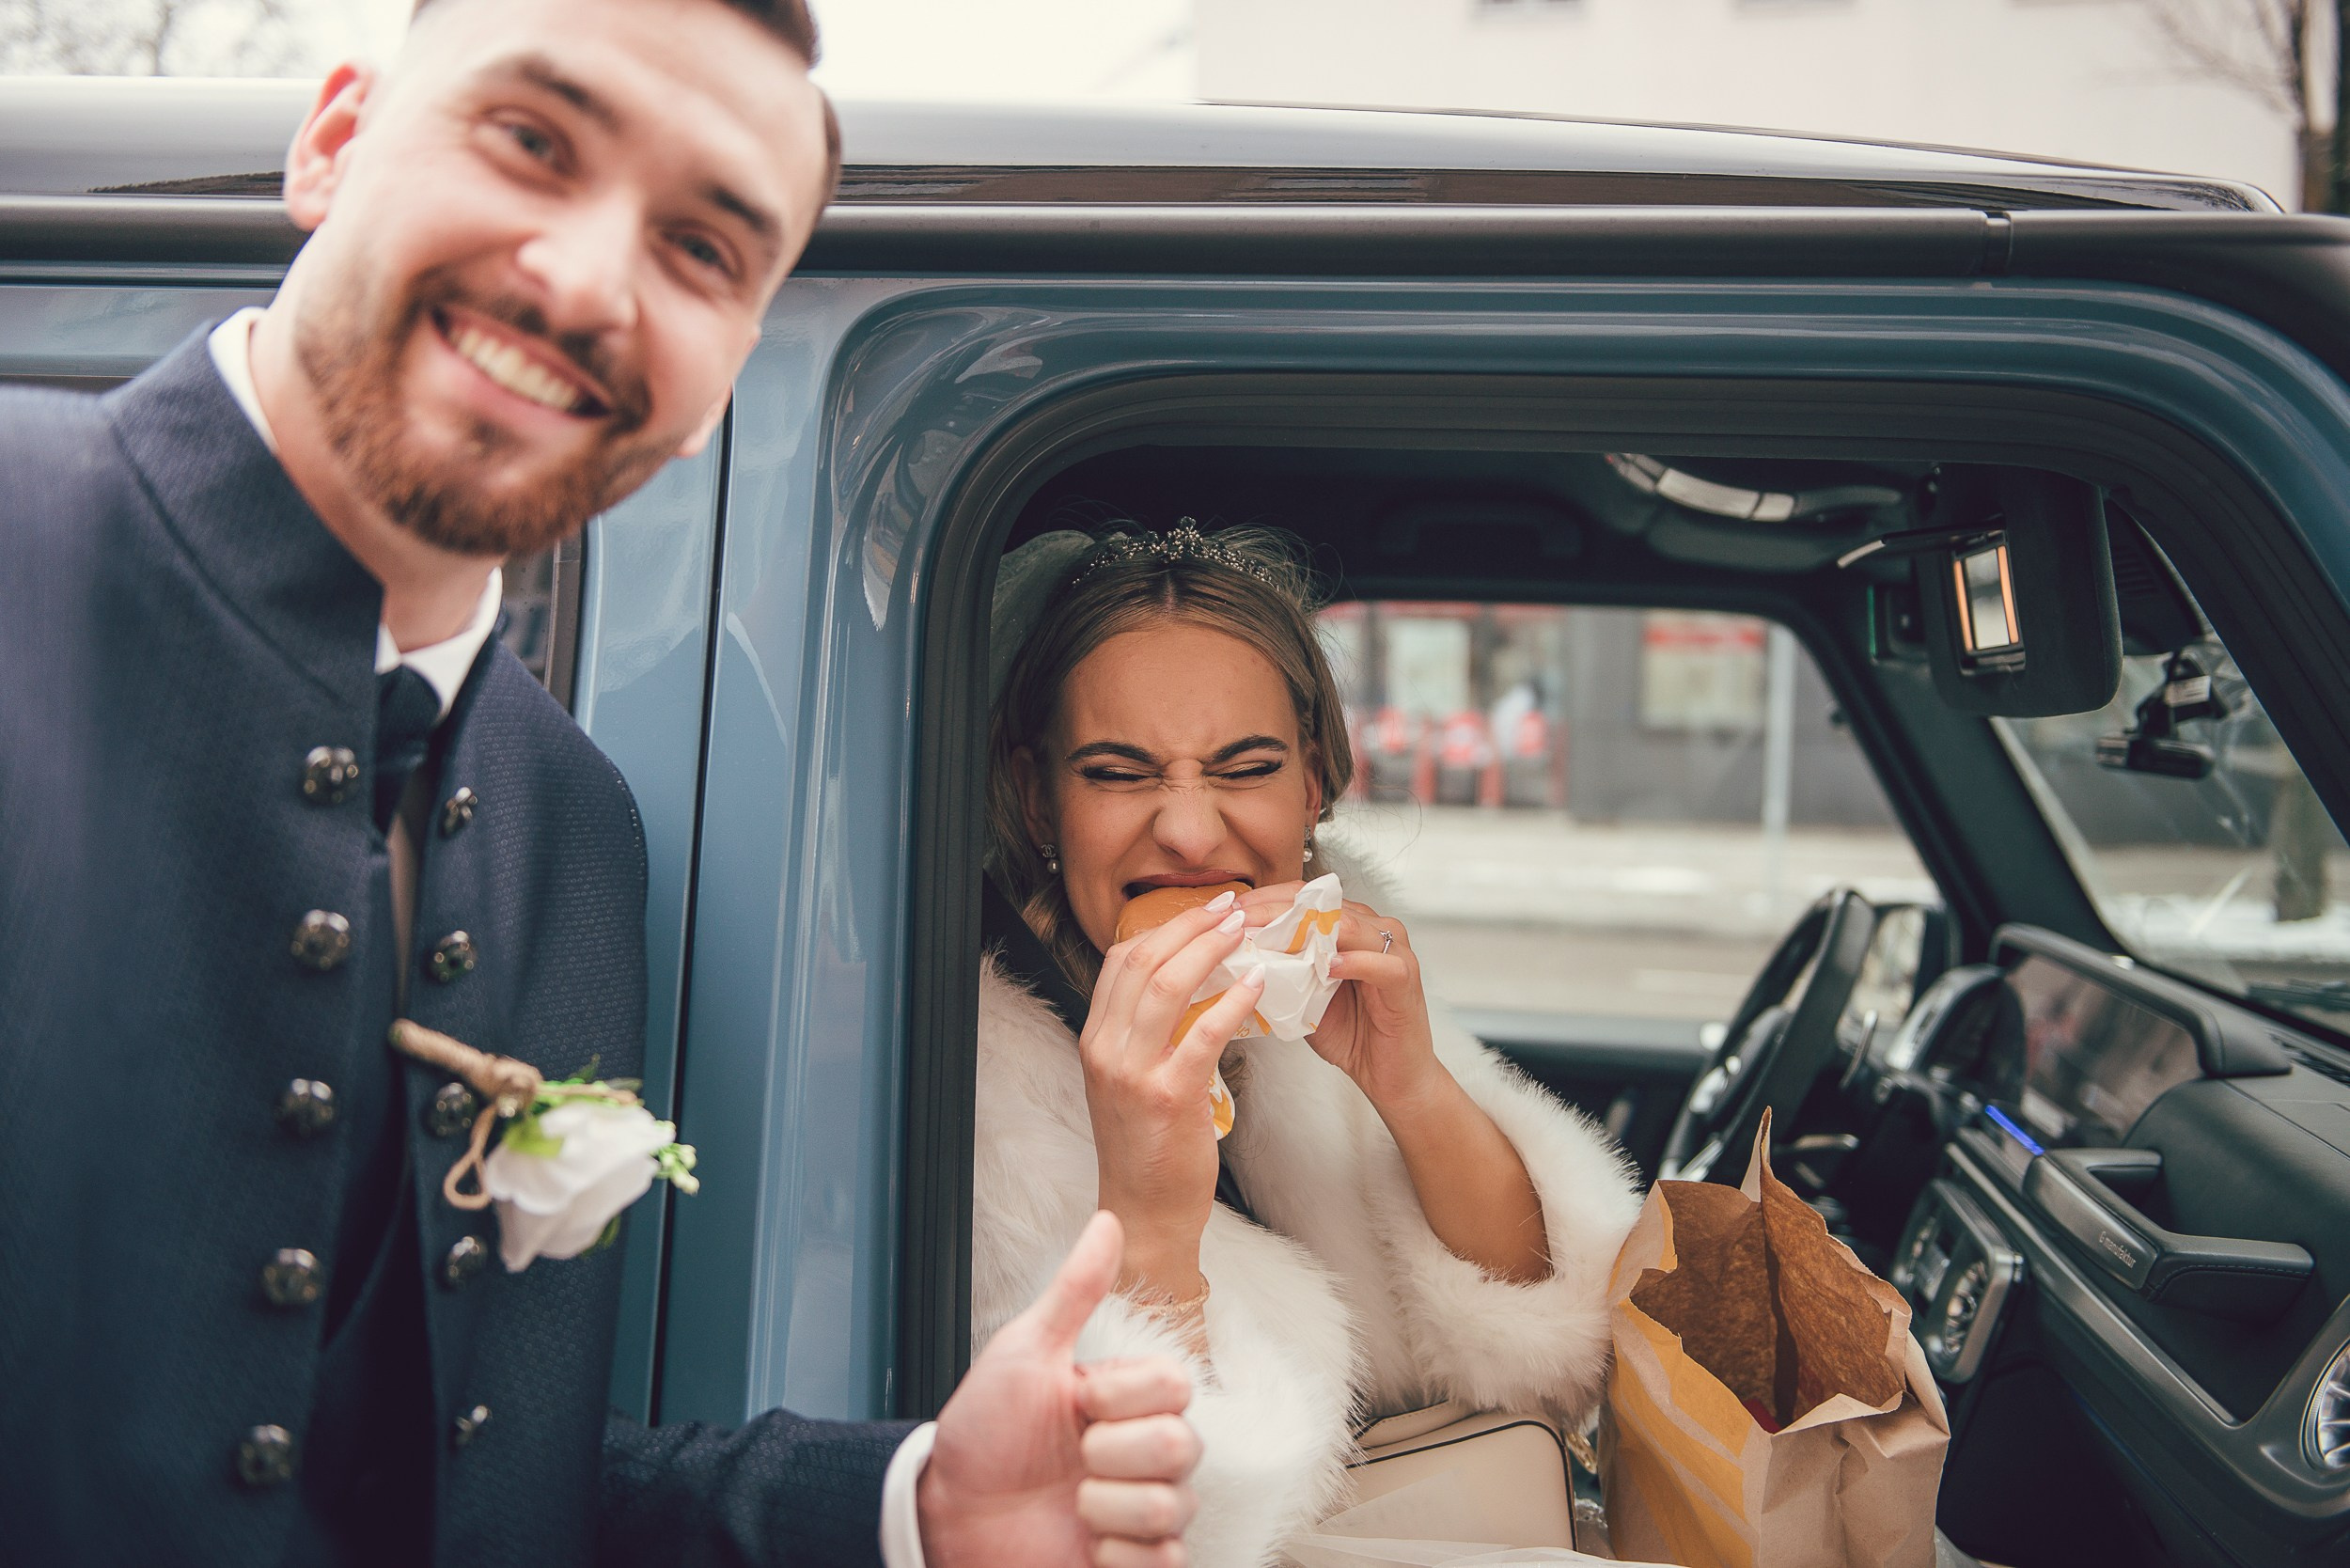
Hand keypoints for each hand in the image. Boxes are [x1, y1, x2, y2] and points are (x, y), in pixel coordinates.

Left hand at [921, 1211, 1203, 1567]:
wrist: (946, 1513)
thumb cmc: (984, 1431)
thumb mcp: (1024, 1353)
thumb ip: (1073, 1291)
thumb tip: (1106, 1223)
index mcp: (1125, 1401)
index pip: (1176, 1385)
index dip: (1123, 1397)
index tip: (1077, 1400)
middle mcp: (1142, 1455)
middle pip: (1183, 1446)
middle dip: (1113, 1454)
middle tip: (1072, 1457)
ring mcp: (1140, 1511)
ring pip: (1175, 1508)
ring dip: (1107, 1509)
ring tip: (1071, 1505)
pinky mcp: (1133, 1564)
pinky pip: (1168, 1563)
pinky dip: (1121, 1558)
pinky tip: (1087, 1546)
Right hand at [1078, 895, 1264, 1296]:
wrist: (1145, 1212)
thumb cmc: (1148, 1148)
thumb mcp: (1131, 1081)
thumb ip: (1146, 1035)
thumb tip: (1188, 984)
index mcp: (1095, 1040)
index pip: (1120, 961)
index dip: (1163, 927)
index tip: (1203, 911)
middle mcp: (1106, 1050)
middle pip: (1142, 961)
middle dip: (1190, 925)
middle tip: (1231, 908)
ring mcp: (1133, 1072)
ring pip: (1167, 985)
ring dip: (1211, 949)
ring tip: (1244, 931)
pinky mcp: (1170, 1096)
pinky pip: (1203, 1033)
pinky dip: (1233, 1001)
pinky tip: (1257, 986)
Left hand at [1236, 885, 1441, 1113]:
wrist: (1389, 1075)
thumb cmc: (1352, 1034)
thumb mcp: (1305, 996)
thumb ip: (1283, 970)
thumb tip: (1236, 956)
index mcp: (1350, 927)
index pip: (1306, 897)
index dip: (1267, 900)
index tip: (1232, 912)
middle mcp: (1373, 930)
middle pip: (1323, 905)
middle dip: (1277, 911)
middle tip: (1241, 921)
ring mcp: (1394, 951)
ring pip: (1349, 925)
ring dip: (1308, 931)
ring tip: (1272, 939)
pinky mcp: (1406, 978)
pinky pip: (1381, 962)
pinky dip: (1354, 962)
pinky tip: (1329, 967)